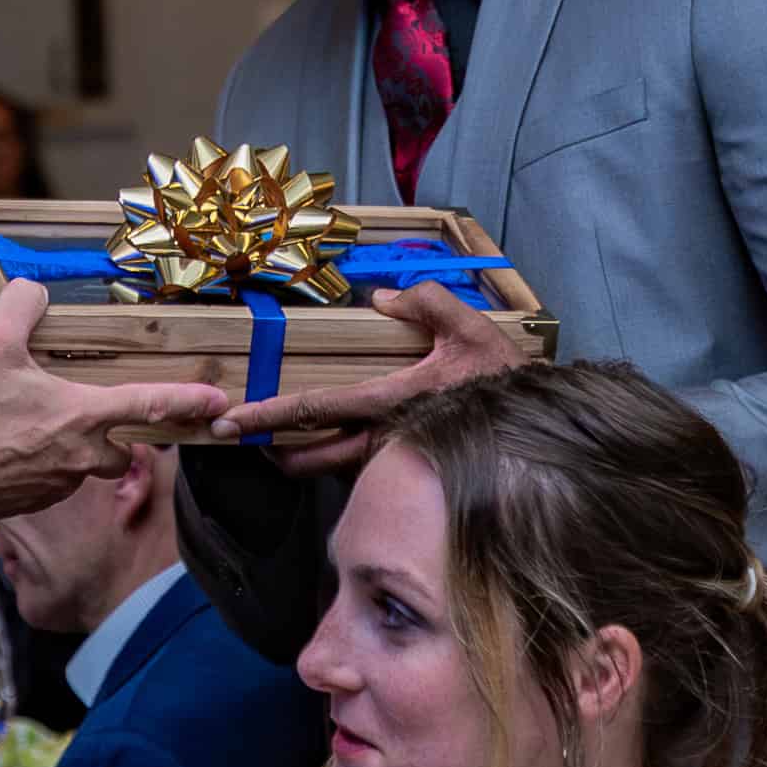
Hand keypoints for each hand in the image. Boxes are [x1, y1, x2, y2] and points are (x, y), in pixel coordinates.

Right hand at [0, 278, 229, 522]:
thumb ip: (20, 305)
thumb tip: (32, 291)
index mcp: (82, 416)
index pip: (150, 404)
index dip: (187, 400)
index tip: (218, 402)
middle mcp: (79, 457)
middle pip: (121, 448)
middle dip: (121, 436)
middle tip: (102, 418)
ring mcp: (55, 484)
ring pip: (85, 467)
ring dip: (76, 449)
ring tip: (42, 427)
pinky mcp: (29, 502)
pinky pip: (51, 481)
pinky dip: (41, 463)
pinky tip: (11, 447)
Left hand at [208, 282, 526, 474]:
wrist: (536, 427)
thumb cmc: (500, 378)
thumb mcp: (469, 327)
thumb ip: (426, 302)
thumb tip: (384, 297)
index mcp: (388, 402)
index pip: (315, 408)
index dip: (267, 415)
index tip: (230, 421)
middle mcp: (380, 440)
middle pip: (306, 459)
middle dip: (269, 451)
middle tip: (243, 435)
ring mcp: (389, 461)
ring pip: (327, 468)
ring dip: (297, 456)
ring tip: (273, 436)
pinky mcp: (400, 470)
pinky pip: (352, 468)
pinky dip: (328, 455)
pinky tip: (322, 438)